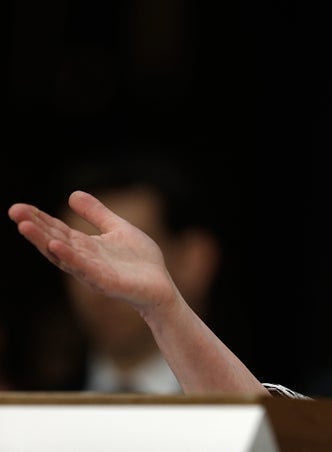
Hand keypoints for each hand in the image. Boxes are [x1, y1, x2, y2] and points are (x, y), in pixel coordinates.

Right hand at [8, 190, 178, 315]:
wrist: (161, 286)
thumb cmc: (140, 261)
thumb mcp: (117, 228)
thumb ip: (96, 214)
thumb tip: (71, 194)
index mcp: (85, 247)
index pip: (56, 231)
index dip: (38, 219)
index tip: (18, 208)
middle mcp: (84, 260)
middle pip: (54, 242)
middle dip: (35, 228)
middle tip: (14, 212)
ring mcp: (93, 273)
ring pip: (64, 256)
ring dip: (45, 241)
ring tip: (26, 226)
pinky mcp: (108, 283)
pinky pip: (86, 270)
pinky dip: (71, 258)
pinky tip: (57, 246)